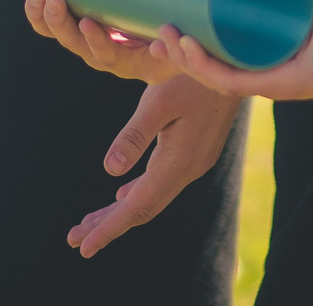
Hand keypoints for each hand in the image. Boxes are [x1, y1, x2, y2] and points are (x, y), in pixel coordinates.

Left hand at [25, 0, 177, 83]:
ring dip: (46, 17)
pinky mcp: (84, 31)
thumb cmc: (184, 44)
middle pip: (80, 47)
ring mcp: (94, 44)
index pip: (110, 57)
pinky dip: (43, 15)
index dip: (98, 42)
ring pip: (65, 37)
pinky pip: (58, 28)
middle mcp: (109, 57)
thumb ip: (177, 48)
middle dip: (63, 22)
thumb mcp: (187, 49)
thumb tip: (161, 45)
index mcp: (132, 62)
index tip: (89, 23)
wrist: (176, 48)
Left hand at [65, 78, 241, 258]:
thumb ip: (135, 135)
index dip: (109, 228)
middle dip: (108, 225)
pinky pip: (160, 183)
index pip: (137, 207)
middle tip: (73, 239)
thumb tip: (109, 170)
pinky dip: (137, 192)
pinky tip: (122, 194)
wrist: (239, 65)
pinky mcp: (195, 152)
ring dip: (119, 210)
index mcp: (177, 163)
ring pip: (151, 196)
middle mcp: (188, 170)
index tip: (82, 247)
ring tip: (89, 222)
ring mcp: (194, 162)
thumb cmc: (194, 76)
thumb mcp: (160, 100)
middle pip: (142, 209)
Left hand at [160, 0, 312, 102]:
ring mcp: (274, 78)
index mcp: (282, 80)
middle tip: (162, 30)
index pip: (228, 81)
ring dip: (194, 58)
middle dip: (186, 57)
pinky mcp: (280, 68)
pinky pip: (239, 65)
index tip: (182, 39)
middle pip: (216, 79)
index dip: (201, 63)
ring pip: (224, 74)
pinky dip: (216, 54)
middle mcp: (272, 84)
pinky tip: (201, 35)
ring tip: (167, 35)